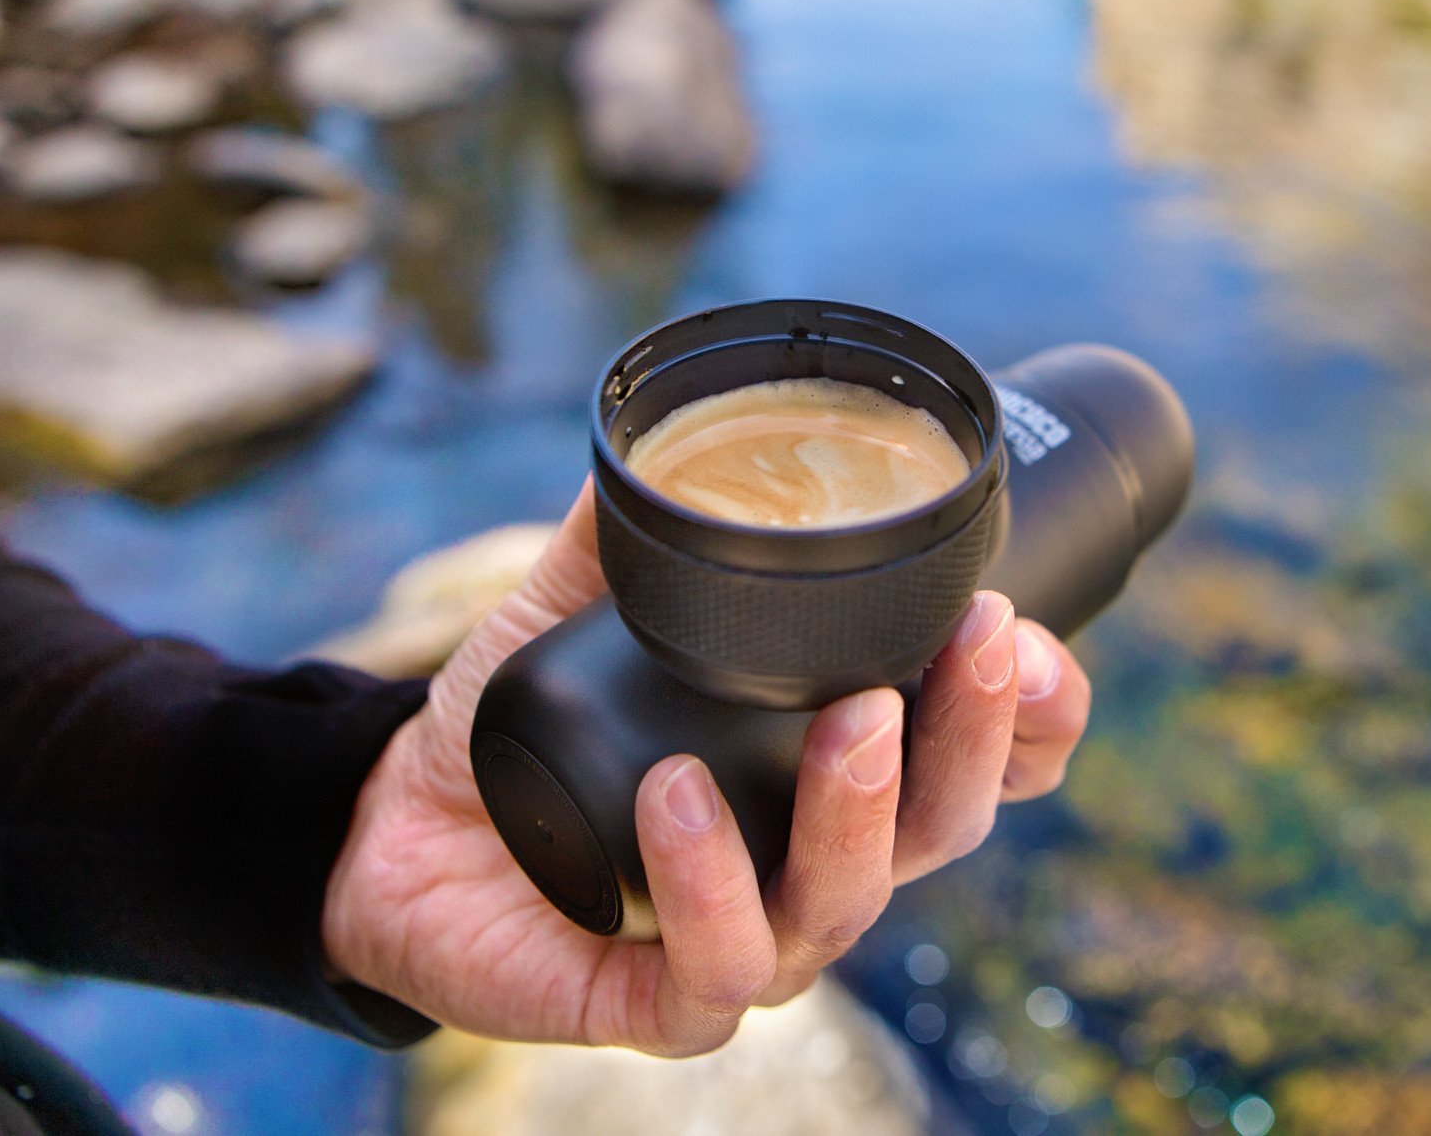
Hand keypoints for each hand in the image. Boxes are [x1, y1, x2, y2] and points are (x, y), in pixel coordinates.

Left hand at [321, 477, 1090, 1053]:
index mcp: (823, 773)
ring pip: (849, 900)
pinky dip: (710, 882)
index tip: (1031, 631)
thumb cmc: (515, 727)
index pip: (974, 763)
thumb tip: (677, 429)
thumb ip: (637, 530)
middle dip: (979, 737)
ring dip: (860, 808)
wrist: (396, 828)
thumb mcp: (576, 611)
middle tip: (981, 640)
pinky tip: (678, 798)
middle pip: (945, 825)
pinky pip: (715, 965)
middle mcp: (810, 861)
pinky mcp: (659, 1000)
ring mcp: (748, 938)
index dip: (1034, 716)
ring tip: (851, 717)